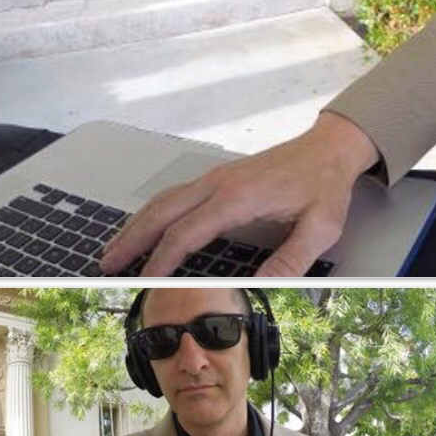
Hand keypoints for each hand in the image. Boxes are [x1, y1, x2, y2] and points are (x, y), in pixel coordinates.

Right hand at [101, 112, 379, 276]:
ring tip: (115, 250)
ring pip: (164, 200)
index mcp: (238, 197)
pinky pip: (175, 194)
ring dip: (136, 224)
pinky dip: (153, 212)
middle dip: (131, 239)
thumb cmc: (324, 185)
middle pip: (161, 212)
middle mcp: (219, 183)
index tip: (143, 280)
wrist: (329, 149)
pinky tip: (146, 226)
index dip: (161, 259)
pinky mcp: (219, 177)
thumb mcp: (319, 229)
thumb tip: (259, 286)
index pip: (187, 232)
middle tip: (106, 264)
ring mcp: (216, 177)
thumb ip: (290, 260)